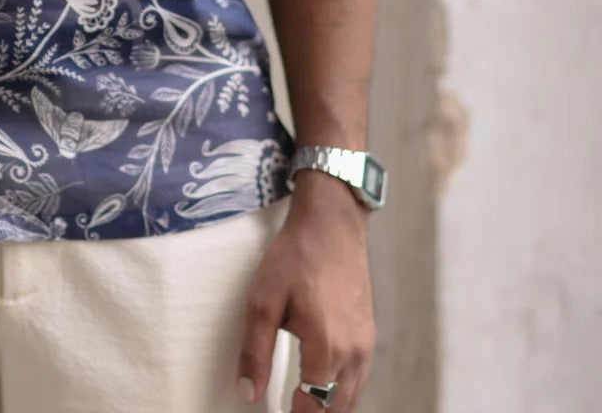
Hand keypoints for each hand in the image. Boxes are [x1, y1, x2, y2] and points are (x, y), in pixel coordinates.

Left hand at [236, 175, 375, 410]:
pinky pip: (359, 378)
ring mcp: (366, 344)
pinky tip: (323, 386)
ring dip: (330, 407)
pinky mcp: (369, 333)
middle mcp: (353, 352)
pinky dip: (343, 392)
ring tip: (304, 405)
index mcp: (326, 347)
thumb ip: (254, 352)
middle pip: (337, 408)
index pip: (313, 407)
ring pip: (352, 397)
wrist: (331, 223)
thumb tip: (248, 395)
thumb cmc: (295, 256)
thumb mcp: (263, 300)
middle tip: (291, 409)